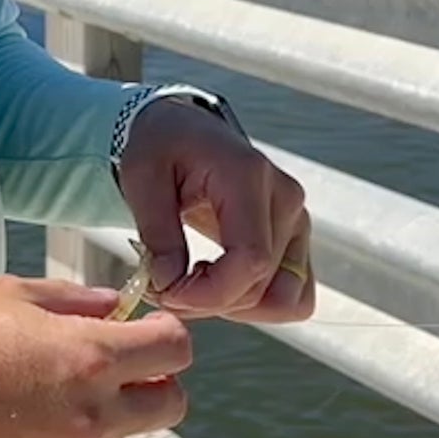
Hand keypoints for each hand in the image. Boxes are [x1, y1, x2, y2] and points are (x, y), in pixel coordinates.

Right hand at [0, 275, 190, 437]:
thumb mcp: (17, 294)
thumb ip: (78, 299)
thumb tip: (115, 306)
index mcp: (92, 357)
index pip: (175, 349)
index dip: (165, 332)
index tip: (144, 326)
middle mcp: (96, 414)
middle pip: (172, 404)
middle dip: (155, 380)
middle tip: (118, 363)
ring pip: (127, 432)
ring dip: (111, 410)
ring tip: (53, 389)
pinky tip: (29, 418)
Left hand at [119, 98, 314, 323]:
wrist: (181, 128)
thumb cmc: (162, 145)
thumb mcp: (142, 176)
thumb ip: (157, 231)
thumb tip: (169, 283)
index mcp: (248, 176)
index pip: (251, 258)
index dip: (211, 292)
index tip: (167, 294)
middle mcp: (284, 198)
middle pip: (263, 283)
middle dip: (209, 301)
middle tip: (164, 289)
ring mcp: (296, 220)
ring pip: (286, 298)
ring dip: (237, 308)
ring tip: (192, 287)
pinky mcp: (295, 238)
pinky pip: (295, 295)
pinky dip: (258, 305)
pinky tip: (220, 287)